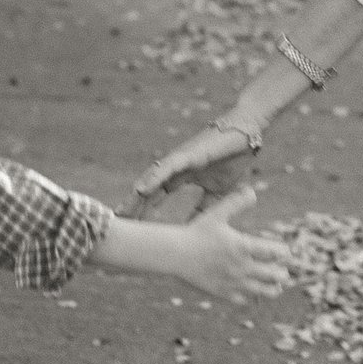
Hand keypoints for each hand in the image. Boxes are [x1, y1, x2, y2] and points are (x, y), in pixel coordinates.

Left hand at [126, 120, 259, 219]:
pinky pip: (166, 167)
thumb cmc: (232, 159)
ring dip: (136, 196)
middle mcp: (174, 169)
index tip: (129, 228)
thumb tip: (195, 228)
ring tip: (122, 211)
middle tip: (116, 224)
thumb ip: (204, 208)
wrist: (246, 135)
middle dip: (133, 207)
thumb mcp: (217, 192)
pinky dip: (152, 178)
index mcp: (179, 178)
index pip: (155, 197)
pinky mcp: (187, 154)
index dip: (141, 211)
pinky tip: (141, 190)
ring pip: (151, 179)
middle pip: (147, 190)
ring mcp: (178, 160)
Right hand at [178, 187, 292, 301]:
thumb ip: (236, 203)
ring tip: (275, 287)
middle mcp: (242, 266)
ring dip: (273, 289)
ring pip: (264, 292)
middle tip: (282, 272)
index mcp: (243, 246)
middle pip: (274, 275)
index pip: (275, 252)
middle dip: (282, 273)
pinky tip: (252, 292)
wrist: (176, 254)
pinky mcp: (223, 293)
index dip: (283, 252)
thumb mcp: (217, 214)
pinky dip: (252, 297)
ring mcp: (233, 282)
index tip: (282, 252)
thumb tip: (252, 191)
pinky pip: (245, 300)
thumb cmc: (196, 232)